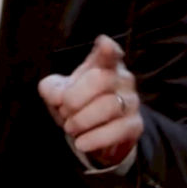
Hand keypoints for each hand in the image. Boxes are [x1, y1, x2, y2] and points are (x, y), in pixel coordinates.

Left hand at [37, 34, 143, 167]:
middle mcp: (122, 78)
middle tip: (64, 111)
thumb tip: (58, 97)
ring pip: (109, 105)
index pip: (109, 53)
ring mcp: (132, 101)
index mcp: (103, 64)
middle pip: (100, 79)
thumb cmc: (77, 105)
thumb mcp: (58, 94)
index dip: (107, 49)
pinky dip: (95, 138)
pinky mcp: (135, 125)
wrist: (93, 135)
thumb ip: (51, 89)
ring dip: (82, 120)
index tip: (103, 44)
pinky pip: (117, 130)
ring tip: (71, 128)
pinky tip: (81, 142)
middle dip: (75, 98)